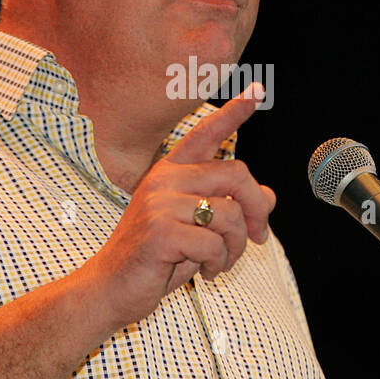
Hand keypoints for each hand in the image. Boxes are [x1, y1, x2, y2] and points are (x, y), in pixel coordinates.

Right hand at [83, 83, 276, 328]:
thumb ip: (228, 207)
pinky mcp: (161, 232)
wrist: (111, 288)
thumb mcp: (197, 228)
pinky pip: (214, 243)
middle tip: (259, 237)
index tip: (258, 90)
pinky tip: (205, 273)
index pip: (206, 134)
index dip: (235, 112)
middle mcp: (164, 179)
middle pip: (236, 174)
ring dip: (236, 248)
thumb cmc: (155, 258)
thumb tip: (269, 196)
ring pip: (230, 215)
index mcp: (169, 171)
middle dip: (257, 209)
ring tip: (220, 262)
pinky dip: (219, 264)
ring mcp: (160, 204)